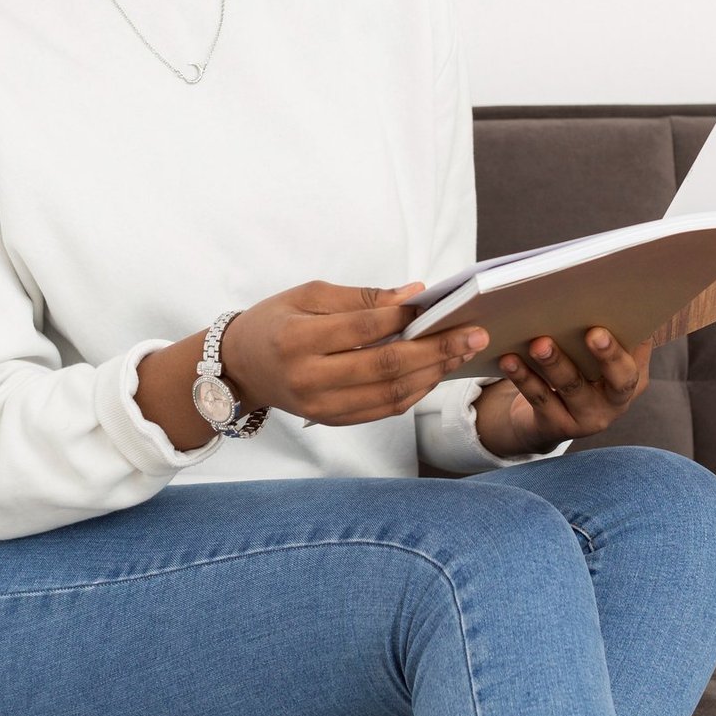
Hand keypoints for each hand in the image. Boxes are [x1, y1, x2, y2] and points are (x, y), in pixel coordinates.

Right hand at [219, 280, 489, 427]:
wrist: (241, 367)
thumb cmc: (275, 321)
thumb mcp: (307, 294)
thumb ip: (361, 297)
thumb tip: (412, 294)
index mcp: (299, 340)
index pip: (363, 328)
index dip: (402, 315)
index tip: (435, 302)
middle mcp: (310, 379)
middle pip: (386, 367)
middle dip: (436, 350)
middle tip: (474, 333)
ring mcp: (322, 408)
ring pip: (391, 395)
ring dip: (433, 373)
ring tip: (463, 351)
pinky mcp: (332, 421)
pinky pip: (383, 410)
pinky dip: (415, 392)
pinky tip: (435, 371)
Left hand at [477, 326, 654, 456]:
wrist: (547, 417)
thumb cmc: (577, 368)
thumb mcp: (594, 354)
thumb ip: (602, 325)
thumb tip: (597, 284)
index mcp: (634, 375)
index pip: (641, 355)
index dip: (637, 338)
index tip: (627, 317)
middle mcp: (617, 401)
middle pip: (620, 379)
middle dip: (609, 356)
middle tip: (594, 333)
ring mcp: (589, 418)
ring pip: (572, 387)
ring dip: (556, 363)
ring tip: (540, 343)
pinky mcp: (558, 426)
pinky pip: (540, 399)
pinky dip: (523, 377)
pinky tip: (509, 359)